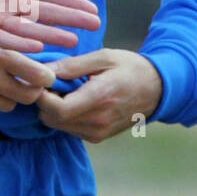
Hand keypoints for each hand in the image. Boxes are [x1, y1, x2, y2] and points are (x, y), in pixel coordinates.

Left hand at [0, 0, 99, 51]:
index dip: (69, 1)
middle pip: (44, 13)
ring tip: (74, 40)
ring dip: (51, 35)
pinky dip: (19, 42)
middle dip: (69, 19)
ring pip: (28, 28)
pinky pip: (2, 38)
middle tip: (95, 26)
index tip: (91, 8)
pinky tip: (39, 45)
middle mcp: (6, 2)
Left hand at [36, 48, 161, 142]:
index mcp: (99, 98)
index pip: (56, 108)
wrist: (157, 89)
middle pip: (51, 119)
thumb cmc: (129, 68)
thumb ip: (71, 65)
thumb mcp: (102, 57)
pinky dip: (63, 116)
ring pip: (57, 125)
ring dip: (52, 108)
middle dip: (43, 100)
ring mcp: (98, 133)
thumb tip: (43, 70)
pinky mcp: (98, 138)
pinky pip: (68, 129)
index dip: (40, 95)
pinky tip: (73, 99)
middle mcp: (98, 121)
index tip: (38, 78)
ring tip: (63, 88)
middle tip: (49, 81)